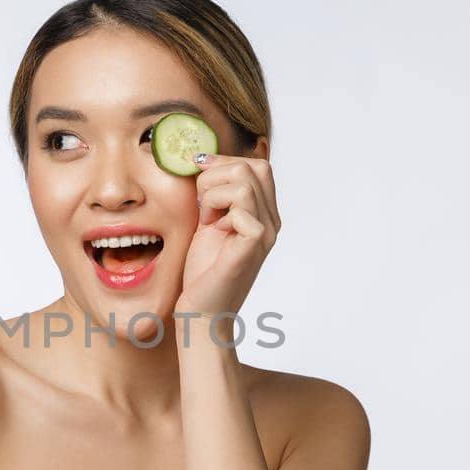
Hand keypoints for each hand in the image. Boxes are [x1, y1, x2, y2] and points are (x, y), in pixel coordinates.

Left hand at [175, 152, 280, 324]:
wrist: (201, 310)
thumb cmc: (203, 271)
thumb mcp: (209, 222)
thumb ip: (215, 194)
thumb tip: (205, 159)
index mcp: (264, 214)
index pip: (257, 165)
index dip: (224, 161)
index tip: (198, 172)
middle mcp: (271, 221)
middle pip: (254, 167)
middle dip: (218, 174)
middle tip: (201, 201)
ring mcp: (266, 233)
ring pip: (245, 182)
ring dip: (213, 193)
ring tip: (206, 218)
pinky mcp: (254, 244)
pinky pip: (242, 205)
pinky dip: (216, 210)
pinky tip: (211, 229)